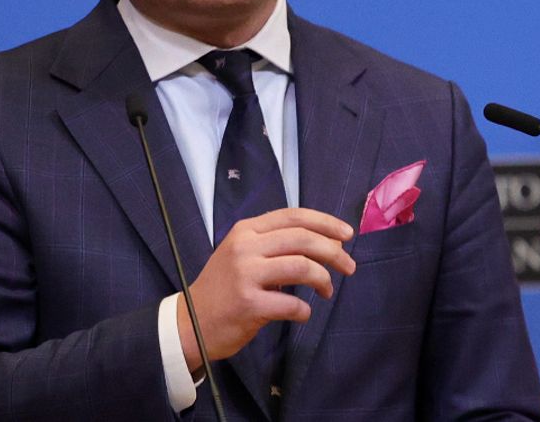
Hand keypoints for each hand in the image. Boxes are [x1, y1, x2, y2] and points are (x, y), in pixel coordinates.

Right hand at [177, 207, 355, 372]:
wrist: (190, 323)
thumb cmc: (224, 288)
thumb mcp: (244, 254)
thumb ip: (277, 245)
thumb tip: (327, 243)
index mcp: (246, 230)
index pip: (294, 216)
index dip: (325, 223)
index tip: (347, 234)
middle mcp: (245, 247)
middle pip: (303, 239)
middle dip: (334, 252)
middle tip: (349, 266)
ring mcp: (245, 275)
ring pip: (302, 267)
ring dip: (323, 280)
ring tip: (326, 291)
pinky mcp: (248, 304)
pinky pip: (292, 304)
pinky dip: (304, 310)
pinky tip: (302, 313)